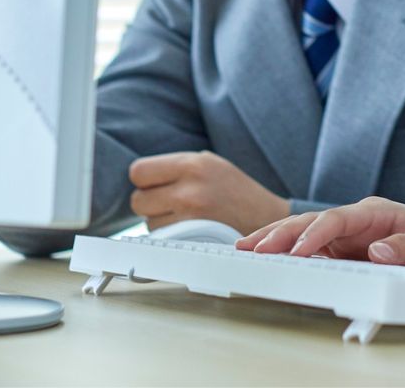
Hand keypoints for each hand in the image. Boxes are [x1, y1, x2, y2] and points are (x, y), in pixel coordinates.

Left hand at [127, 151, 288, 233]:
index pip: (139, 171)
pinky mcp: (194, 240)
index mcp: (193, 164)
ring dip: (161, 223)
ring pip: (149, 224)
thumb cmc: (236, 191)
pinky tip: (190, 230)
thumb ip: (176, 166)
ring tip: (187, 217)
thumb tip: (140, 176)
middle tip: (170, 204)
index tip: (155, 185)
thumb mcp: (210, 164)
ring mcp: (191, 217)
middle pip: (138, 201)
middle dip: (150, 204)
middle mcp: (190, 189)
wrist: (267, 218)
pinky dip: (171, 238)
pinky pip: (163, 240)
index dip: (144, 180)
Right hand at [237, 196, 404, 263]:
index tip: (297, 250)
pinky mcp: (337, 247)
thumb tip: (380, 251)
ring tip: (244, 248)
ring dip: (273, 239)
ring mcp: (343, 233)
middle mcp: (353, 219)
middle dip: (280, 234)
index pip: (337, 219)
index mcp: (374, 211)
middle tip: (253, 248)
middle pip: (310, 222)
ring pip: (301, 231)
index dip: (315, 234)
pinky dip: (282, 250)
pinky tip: (260, 255)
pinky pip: (305, 246)